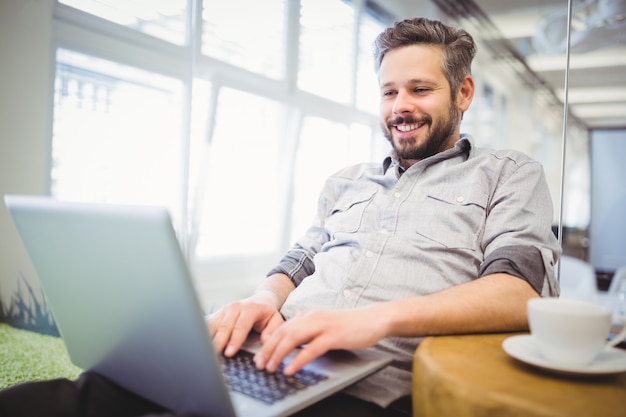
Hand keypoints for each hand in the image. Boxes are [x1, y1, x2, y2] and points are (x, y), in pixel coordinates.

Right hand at [208, 298, 284, 356]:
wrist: (260, 300)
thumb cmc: (267, 313)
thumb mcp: (276, 320)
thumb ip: (272, 331)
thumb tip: (265, 341)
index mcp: (250, 309)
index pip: (241, 326)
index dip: (235, 341)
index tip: (229, 353)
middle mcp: (235, 307)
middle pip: (224, 326)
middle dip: (219, 342)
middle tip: (214, 356)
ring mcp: (224, 310)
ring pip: (214, 325)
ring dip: (208, 339)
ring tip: (204, 352)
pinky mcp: (217, 313)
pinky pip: (208, 324)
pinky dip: (203, 334)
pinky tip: (200, 344)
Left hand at [254, 307, 387, 374]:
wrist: (374, 319)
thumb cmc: (350, 325)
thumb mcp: (324, 326)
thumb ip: (308, 333)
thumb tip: (290, 347)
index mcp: (308, 315)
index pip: (281, 329)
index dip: (267, 344)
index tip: (259, 357)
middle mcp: (312, 317)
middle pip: (282, 333)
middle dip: (268, 350)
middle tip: (259, 365)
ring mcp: (322, 326)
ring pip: (292, 339)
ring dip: (278, 355)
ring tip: (270, 368)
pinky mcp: (333, 336)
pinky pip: (310, 349)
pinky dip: (297, 361)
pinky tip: (290, 370)